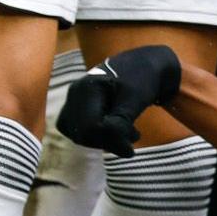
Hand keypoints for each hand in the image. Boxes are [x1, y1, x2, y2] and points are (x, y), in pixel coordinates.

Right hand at [56, 46, 183, 157]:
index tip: (133, 143)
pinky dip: (100, 137)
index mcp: (86, 87)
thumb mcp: (136, 100)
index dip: (110, 140)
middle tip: (134, 135)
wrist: (143, 65)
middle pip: (82, 133)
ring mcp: (73, 101)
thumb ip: (123, 123)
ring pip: (80, 135)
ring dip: (105, 140)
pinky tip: (119, 131)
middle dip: (109, 140)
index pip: (90, 127)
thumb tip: (120, 150)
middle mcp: (74, 94)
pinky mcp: (77, 109)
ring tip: (130, 132)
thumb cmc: (142, 78)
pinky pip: (80, 132)